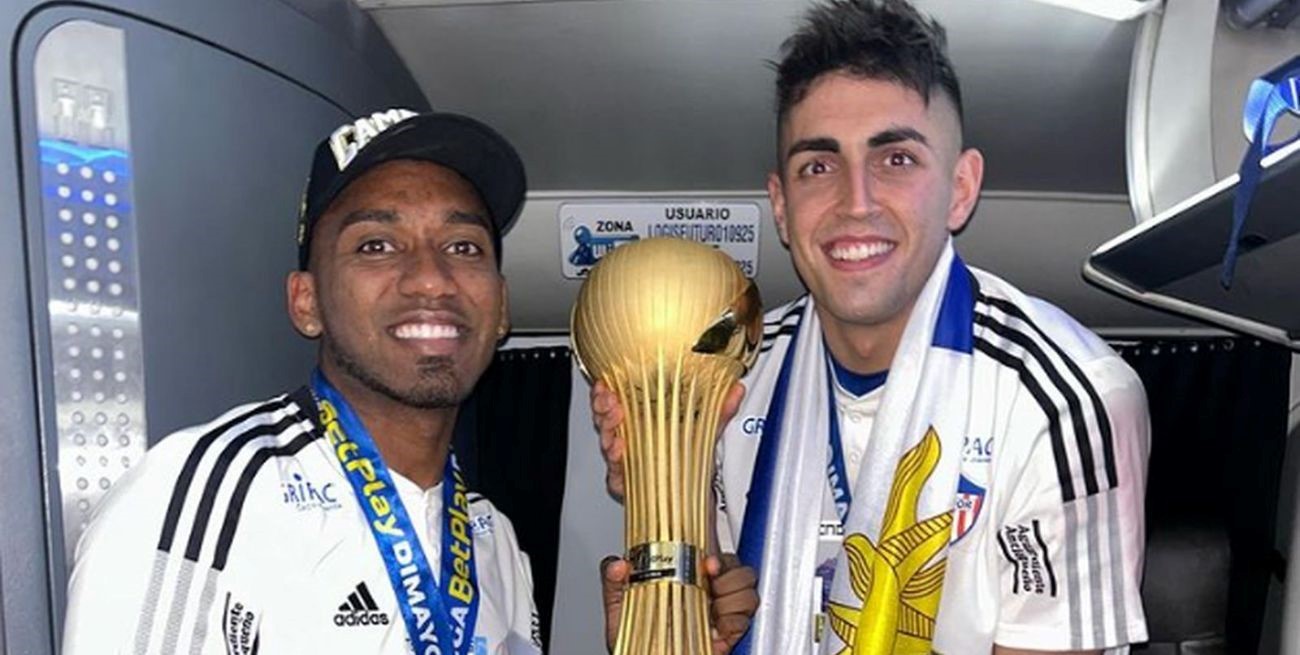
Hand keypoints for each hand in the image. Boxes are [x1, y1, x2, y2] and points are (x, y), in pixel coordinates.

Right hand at [592, 381, 744, 501]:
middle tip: (611, 402)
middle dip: (604, 409)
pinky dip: (616, 463)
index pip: (615, 401)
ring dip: (608, 434)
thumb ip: (720, 411)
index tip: (606, 384)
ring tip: (616, 425)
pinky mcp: (626, 483)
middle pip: (606, 420)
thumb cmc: (690, 460)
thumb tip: (737, 390)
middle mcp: (629, 438)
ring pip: (607, 444)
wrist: (691, 496)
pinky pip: (615, 473)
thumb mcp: (704, 430)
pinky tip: (620, 452)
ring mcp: (625, 461)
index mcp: (641, 420)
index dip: (607, 392)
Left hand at [600, 553, 758, 654]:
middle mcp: (707, 593)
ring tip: (712, 611)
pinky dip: (734, 623)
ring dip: (732, 601)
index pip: (714, 555)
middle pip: (740, 570)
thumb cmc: (636, 640)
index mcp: (685, 578)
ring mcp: (721, 613)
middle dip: (729, 579)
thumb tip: (617, 565)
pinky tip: (717, 628)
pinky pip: (745, 621)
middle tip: (712, 589)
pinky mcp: (731, 634)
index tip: (710, 564)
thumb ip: (614, 582)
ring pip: (748, 593)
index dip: (718, 556)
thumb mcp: (619, 608)